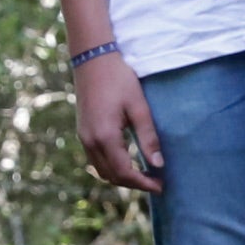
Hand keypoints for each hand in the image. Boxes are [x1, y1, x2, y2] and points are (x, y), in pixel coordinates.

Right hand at [72, 52, 162, 191]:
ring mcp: (83, 136)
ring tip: (144, 175)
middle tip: (156, 183)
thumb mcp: (139, 108)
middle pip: (112, 176)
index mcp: (105, 136)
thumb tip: (158, 165)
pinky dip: (112, 167)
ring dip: (122, 177)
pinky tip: (128, 163)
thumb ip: (148, 138)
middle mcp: (90, 140)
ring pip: (102, 170)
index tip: (161, 186)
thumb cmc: (119, 79)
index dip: (144, 183)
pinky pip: (96, 159)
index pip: (124, 173)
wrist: (92, 57)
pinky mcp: (82, 131)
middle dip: (134, 184)